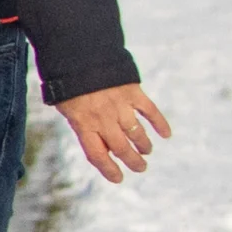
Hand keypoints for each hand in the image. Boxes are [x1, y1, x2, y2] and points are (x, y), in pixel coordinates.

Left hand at [56, 83, 171, 183]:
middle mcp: (103, 118)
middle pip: (121, 148)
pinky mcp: (133, 92)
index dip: (108, 170)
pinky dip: (160, 123)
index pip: (97, 155)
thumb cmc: (68, 82)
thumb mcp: (65, 107)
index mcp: (83, 124)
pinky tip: (166, 134)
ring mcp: (120, 106)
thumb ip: (81, 125)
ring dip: (144, 145)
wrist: (79, 54)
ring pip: (137, 133)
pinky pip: (150, 111)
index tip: (118, 178)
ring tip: (147, 152)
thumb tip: (100, 144)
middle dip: (133, 161)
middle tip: (140, 168)